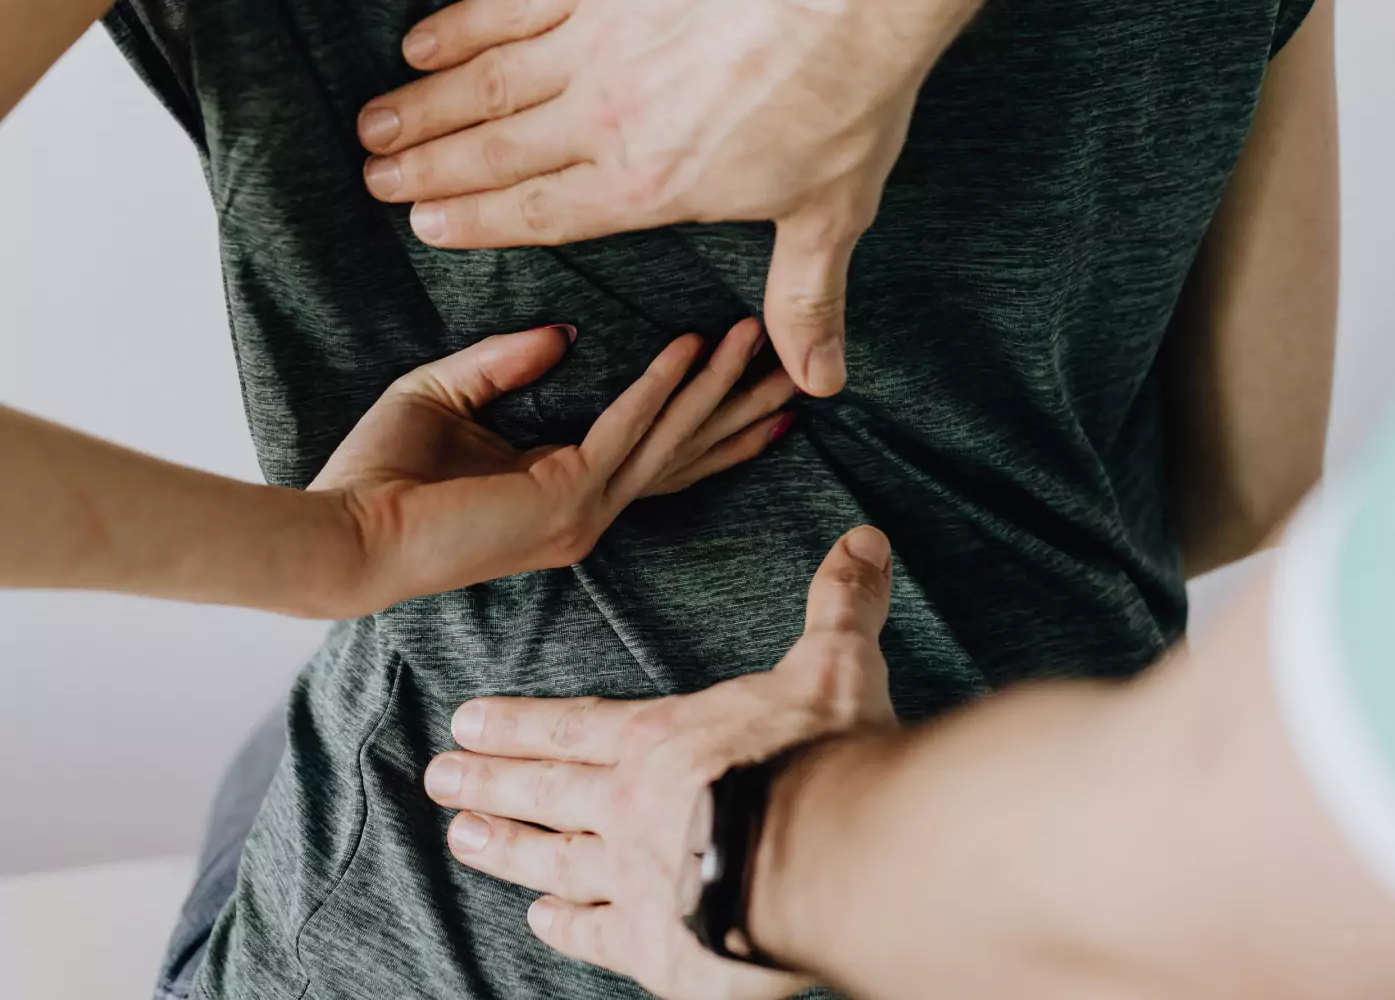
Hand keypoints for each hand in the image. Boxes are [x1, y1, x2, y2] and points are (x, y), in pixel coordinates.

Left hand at [313, 317, 793, 616]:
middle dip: (741, 410)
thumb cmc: (378, 476)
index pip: (655, 456)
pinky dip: (661, 386)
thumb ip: (505, 363)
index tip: (755, 390)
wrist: (340, 535)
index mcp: (564, 496)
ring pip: (670, 438)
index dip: (708, 422)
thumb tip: (567, 334)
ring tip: (761, 341)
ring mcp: (583, 513)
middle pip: (685, 453)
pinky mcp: (565, 500)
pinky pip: (627, 429)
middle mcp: (588, 512)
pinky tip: (693, 349)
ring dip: (719, 387)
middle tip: (797, 370)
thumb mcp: (446, 395)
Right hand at [356, 0, 967, 396]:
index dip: (476, 222)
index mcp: (648, 186)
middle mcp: (605, 121)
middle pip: (495, 153)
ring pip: (486, 85)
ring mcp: (596, 42)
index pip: (541, 213)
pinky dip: (459, 27)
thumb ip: (806, 302)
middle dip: (428, 171)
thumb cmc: (850, 95)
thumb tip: (820, 382)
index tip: (424, 227)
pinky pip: (509, 5)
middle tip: (374, 180)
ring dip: (423, 107)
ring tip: (374, 126)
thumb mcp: (831, 215)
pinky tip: (420, 43)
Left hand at [423, 526, 896, 999]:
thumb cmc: (824, 758)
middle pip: (546, 789)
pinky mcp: (658, 947)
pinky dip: (565, 927)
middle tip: (438, 777)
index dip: (516, 722)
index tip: (465, 719)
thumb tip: (864, 539)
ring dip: (505, 848)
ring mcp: (636, 880)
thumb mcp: (836, 666)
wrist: (829, 858)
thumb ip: (840, 606)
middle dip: (488, 780)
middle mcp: (632, 807)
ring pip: (553, 861)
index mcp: (664, 740)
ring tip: (461, 839)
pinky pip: (597, 935)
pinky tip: (540, 921)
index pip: (572, 725)